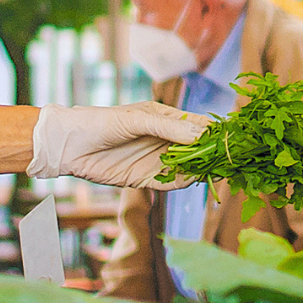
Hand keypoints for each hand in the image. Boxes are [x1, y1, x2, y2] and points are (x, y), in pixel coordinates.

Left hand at [29, 103, 213, 187]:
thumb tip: (201, 133)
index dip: (215, 131)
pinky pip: (171, 183)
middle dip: (213, 153)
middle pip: (197, 148)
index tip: (232, 137)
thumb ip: (168, 127)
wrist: (70, 146)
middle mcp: (165, 140)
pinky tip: (192, 181)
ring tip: (216, 171)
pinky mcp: (147, 179)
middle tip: (230, 159)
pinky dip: (183, 183)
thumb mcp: (136, 120)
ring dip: (201, 170)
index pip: (198, 124)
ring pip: (188, 167)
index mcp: (166, 119)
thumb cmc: (101, 123)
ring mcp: (157, 160)